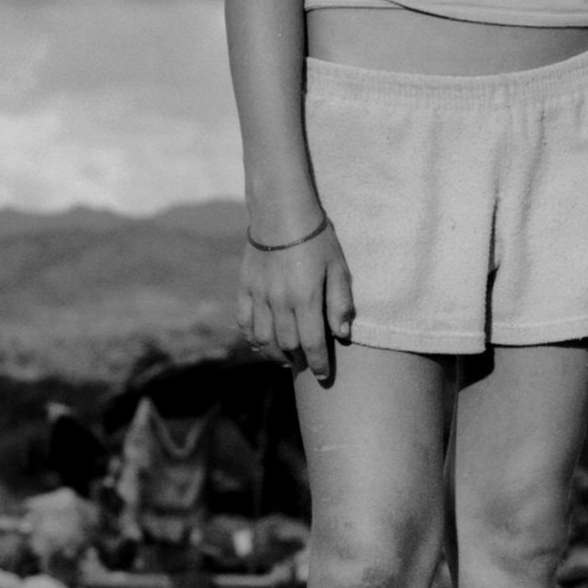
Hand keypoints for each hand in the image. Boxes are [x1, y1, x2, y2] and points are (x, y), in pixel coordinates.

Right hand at [237, 222, 354, 381]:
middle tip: (306, 365)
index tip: (323, 376)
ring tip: (285, 358)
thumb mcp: (338, 268)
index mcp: (305, 299)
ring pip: (262, 338)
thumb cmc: (317, 239)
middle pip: (286, 344)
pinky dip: (251, 336)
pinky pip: (244, 321)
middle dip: (298, 360)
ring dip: (273, 353)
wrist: (281, 211)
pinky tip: (261, 341)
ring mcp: (258, 295)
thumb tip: (343, 334)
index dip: (318, 364)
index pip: (312, 344)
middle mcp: (279, 302)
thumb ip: (340, 302)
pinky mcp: (245, 287)